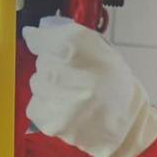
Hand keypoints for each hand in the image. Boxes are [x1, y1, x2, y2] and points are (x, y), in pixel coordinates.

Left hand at [23, 16, 156, 156]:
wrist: (127, 121)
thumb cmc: (112, 81)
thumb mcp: (96, 45)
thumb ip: (62, 33)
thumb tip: (30, 34)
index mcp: (76, 45)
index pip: (39, 38)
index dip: (46, 43)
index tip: (57, 50)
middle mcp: (64, 71)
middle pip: (41, 63)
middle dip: (54, 68)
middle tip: (77, 77)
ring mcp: (57, 99)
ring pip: (36, 85)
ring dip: (50, 88)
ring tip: (74, 94)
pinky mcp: (53, 122)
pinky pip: (35, 107)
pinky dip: (48, 107)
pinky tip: (67, 108)